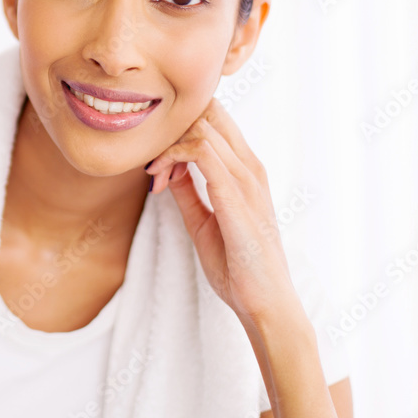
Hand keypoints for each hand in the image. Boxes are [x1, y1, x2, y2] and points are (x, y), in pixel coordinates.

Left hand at [143, 97, 299, 327]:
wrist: (266, 303)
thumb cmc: (239, 266)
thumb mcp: (204, 222)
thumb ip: (188, 192)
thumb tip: (168, 170)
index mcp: (247, 171)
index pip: (216, 120)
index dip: (179, 129)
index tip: (156, 163)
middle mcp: (251, 168)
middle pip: (209, 114)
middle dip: (170, 131)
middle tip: (152, 166)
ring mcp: (247, 179)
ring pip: (202, 128)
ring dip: (167, 146)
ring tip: (153, 174)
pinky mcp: (236, 196)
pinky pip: (201, 152)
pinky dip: (172, 157)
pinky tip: (159, 178)